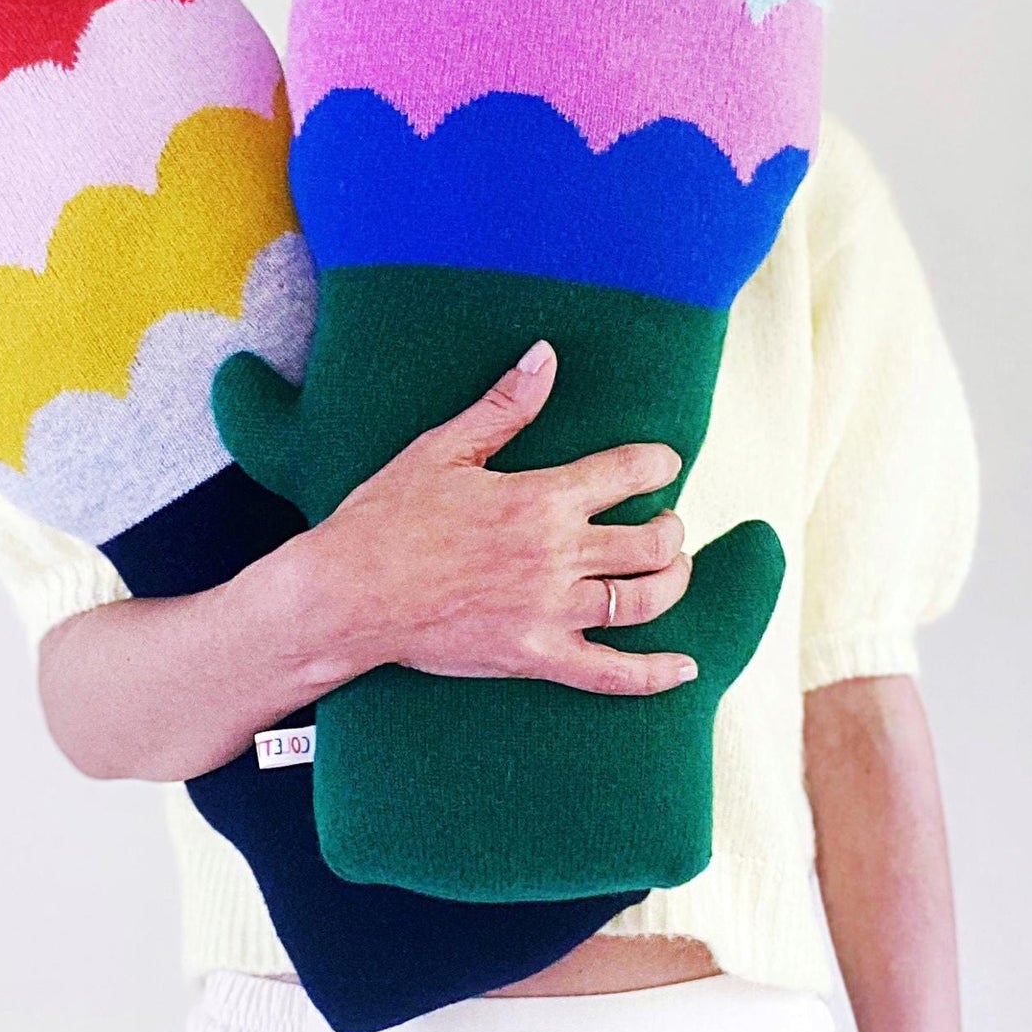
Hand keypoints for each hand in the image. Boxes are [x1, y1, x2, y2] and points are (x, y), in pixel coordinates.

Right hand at [295, 339, 698, 694]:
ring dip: (672, 583)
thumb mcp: (443, 449)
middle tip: (666, 522)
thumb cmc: (386, 519)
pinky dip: (653, 675)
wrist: (347, 595)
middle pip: (652, 543)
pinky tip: (684, 668)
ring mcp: (550, 611)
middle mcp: (557, 556)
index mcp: (540, 499)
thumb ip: (504, 406)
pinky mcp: (535, 657)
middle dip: (671, 528)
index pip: (628, 473)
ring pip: (644, 601)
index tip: (664, 464)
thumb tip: (546, 356)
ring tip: (671, 570)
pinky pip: (611, 674)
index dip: (658, 464)